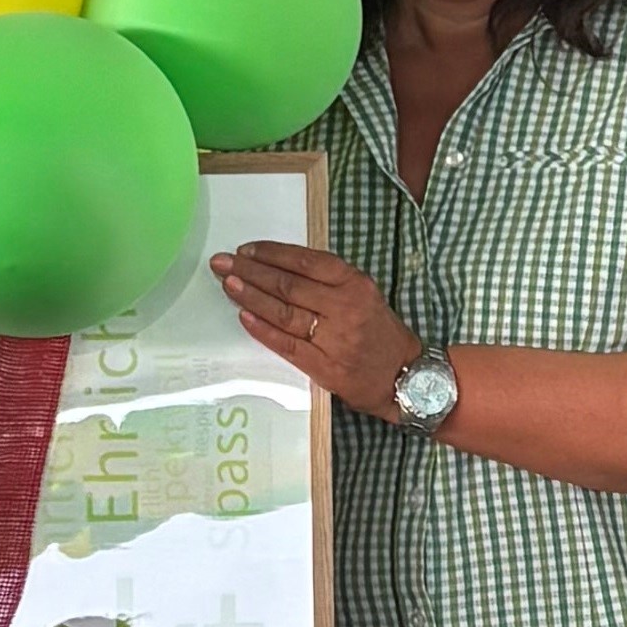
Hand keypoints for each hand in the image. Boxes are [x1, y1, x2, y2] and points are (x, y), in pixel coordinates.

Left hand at [213, 241, 421, 419]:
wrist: (404, 377)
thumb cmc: (379, 332)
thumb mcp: (364, 294)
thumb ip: (328, 281)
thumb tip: (278, 265)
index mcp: (355, 284)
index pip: (306, 262)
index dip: (272, 254)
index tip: (246, 249)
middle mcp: (345, 308)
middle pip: (289, 286)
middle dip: (251, 271)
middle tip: (222, 263)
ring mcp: (334, 339)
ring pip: (284, 313)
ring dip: (251, 297)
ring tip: (228, 284)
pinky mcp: (325, 367)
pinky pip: (287, 345)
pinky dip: (263, 330)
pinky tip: (244, 317)